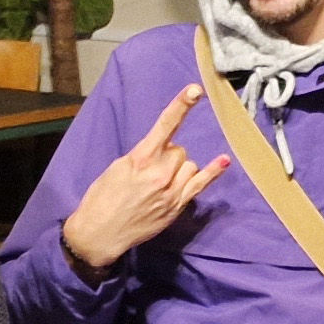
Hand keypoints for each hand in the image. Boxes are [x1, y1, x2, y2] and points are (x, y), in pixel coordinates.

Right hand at [61, 91, 228, 270]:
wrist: (100, 233)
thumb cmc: (103, 199)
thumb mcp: (118, 168)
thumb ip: (142, 156)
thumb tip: (160, 152)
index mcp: (141, 159)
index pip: (165, 126)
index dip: (181, 106)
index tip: (195, 90)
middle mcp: (160, 173)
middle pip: (179, 150)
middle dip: (168, 155)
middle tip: (149, 171)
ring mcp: (171, 191)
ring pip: (189, 165)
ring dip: (179, 168)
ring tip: (160, 183)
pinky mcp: (177, 206)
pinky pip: (201, 184)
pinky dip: (213, 171)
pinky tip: (224, 160)